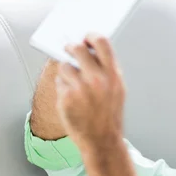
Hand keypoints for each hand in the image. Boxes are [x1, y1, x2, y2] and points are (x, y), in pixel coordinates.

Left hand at [55, 33, 124, 149]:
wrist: (102, 139)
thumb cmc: (109, 112)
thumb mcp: (117, 88)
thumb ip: (106, 68)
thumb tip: (89, 49)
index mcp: (113, 74)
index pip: (101, 42)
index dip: (91, 35)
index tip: (86, 36)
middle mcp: (97, 79)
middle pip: (77, 48)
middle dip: (71, 47)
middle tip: (69, 48)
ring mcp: (80, 88)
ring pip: (65, 66)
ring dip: (67, 71)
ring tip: (75, 84)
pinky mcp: (66, 97)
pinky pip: (59, 82)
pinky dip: (63, 86)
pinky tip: (72, 97)